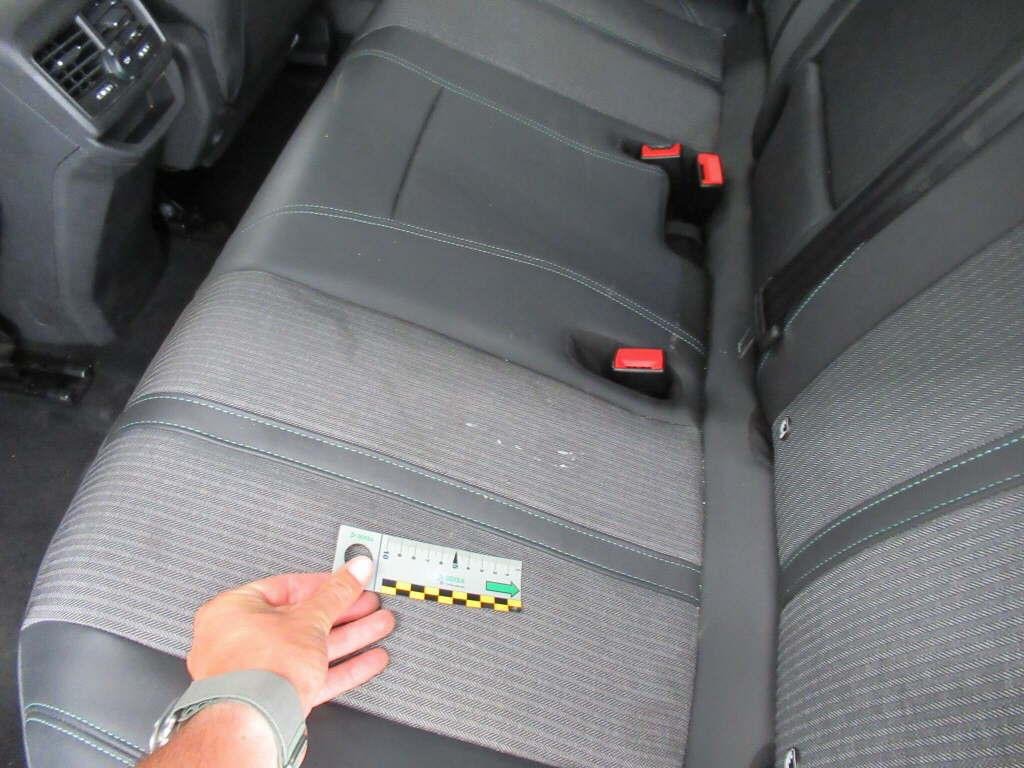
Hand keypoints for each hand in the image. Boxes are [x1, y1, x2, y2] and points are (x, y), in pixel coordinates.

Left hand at [186, 556, 393, 715]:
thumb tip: (354, 570)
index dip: (324, 584)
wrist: (251, 723)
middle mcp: (240, 641)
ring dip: (351, 637)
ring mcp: (258, 672)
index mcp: (234, 610)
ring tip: (379, 626)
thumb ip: (336, 593)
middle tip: (368, 605)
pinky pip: (314, 676)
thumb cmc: (258, 669)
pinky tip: (368, 660)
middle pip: (303, 619)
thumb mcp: (309, 619)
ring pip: (313, 648)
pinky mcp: (277, 698)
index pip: (287, 588)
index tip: (348, 583)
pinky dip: (343, 668)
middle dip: (344, 613)